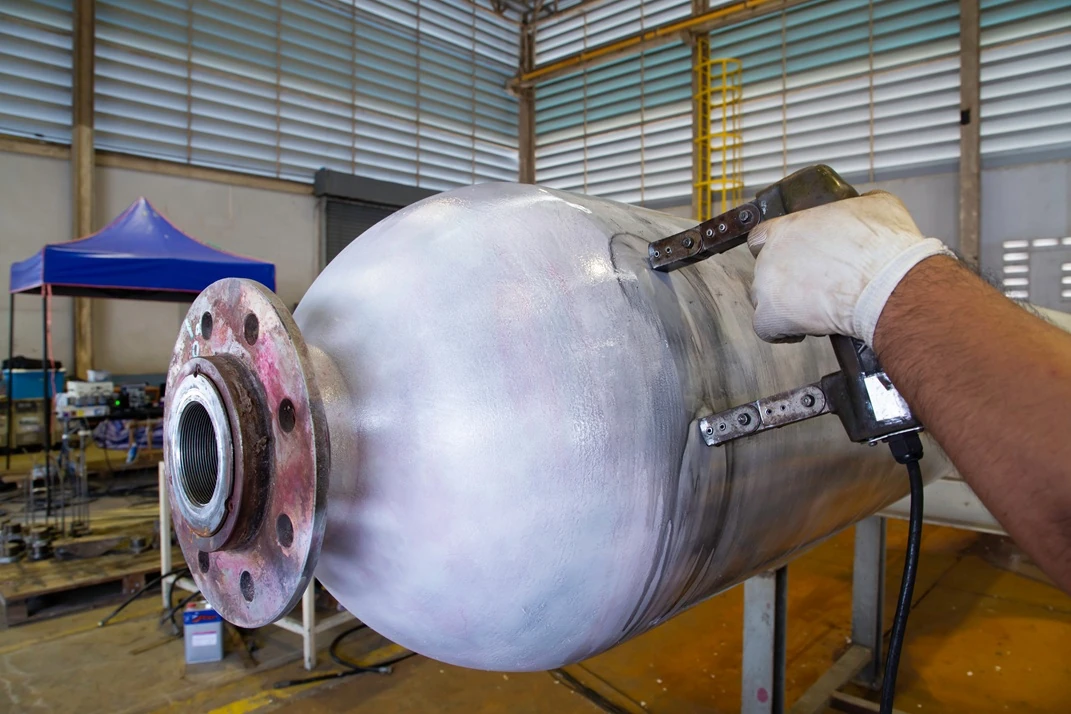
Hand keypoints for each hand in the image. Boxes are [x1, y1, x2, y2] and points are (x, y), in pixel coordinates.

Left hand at [746, 190, 954, 345]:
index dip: (776, 249)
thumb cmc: (884, 248)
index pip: (761, 237)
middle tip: (815, 284)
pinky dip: (783, 332)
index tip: (793, 257)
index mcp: (786, 228)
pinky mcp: (772, 317)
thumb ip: (856, 207)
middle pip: (765, 270)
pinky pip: (766, 329)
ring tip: (815, 307)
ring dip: (785, 304)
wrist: (888, 284)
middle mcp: (770, 256)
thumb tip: (863, 207)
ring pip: (764, 299)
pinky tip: (802, 328)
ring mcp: (767, 287)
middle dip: (787, 278)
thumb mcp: (876, 206)